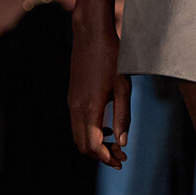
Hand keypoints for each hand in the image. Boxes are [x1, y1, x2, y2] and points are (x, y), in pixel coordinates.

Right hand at [69, 10, 129, 165]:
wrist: (91, 34)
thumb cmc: (111, 57)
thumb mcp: (123, 87)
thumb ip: (123, 116)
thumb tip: (122, 143)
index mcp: (89, 108)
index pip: (92, 145)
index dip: (106, 157)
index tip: (122, 160)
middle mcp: (76, 108)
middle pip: (82, 145)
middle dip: (101, 155)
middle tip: (120, 157)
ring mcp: (72, 103)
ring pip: (78, 136)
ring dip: (94, 145)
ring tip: (114, 144)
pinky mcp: (72, 97)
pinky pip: (77, 124)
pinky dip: (89, 133)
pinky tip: (106, 126)